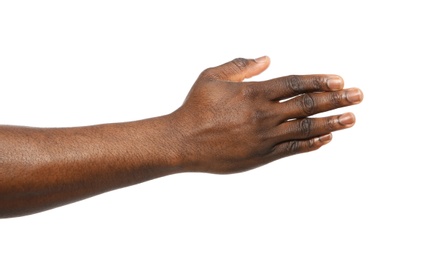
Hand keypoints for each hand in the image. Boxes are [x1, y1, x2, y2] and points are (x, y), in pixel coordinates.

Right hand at [171, 56, 362, 173]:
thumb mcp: (212, 76)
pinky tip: (327, 138)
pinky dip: (312, 143)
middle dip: (337, 99)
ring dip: (332, 122)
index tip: (339, 80)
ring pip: (306, 128)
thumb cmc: (195, 107)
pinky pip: (293, 149)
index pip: (296, 84)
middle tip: (358, 95)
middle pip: (308, 104)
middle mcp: (264, 115)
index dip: (320, 81)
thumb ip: (241, 66)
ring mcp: (265, 137)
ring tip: (352, 118)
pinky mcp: (262, 156)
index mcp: (254, 93)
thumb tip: (265, 59)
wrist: (182, 142)